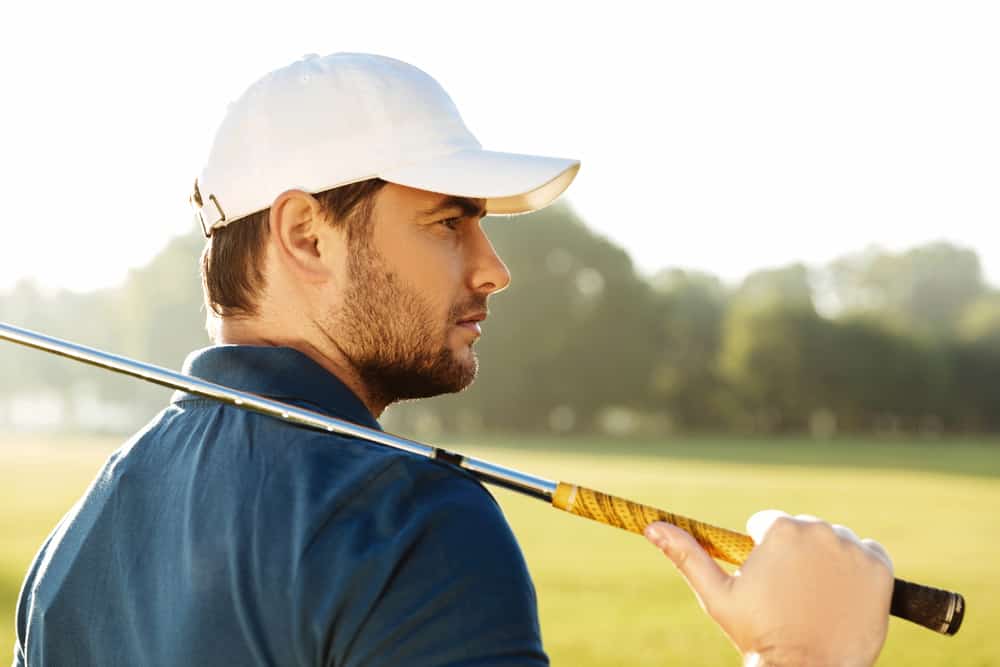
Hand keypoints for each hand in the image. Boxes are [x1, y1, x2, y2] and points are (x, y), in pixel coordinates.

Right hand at [645, 511, 893, 666]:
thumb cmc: (759, 635)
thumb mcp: (717, 596)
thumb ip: (687, 555)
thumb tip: (652, 526)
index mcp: (780, 529)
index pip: (768, 525)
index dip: (763, 554)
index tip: (767, 584)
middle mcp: (819, 530)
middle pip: (802, 530)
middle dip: (794, 556)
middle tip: (790, 596)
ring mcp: (852, 548)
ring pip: (833, 541)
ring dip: (825, 561)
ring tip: (815, 599)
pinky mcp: (880, 568)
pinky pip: (867, 552)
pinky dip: (857, 569)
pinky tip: (841, 594)